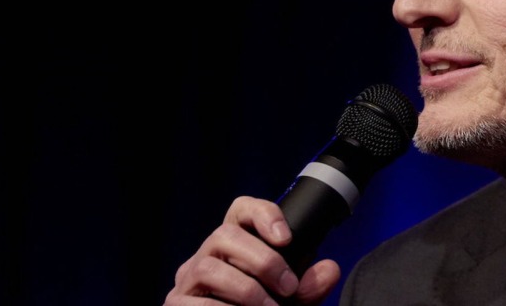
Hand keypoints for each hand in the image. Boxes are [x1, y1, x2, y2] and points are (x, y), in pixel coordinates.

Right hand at [164, 196, 340, 304]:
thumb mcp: (290, 301)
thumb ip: (308, 288)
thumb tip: (330, 270)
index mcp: (234, 246)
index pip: (241, 210)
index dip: (263, 215)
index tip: (287, 239)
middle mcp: (206, 255)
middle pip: (225, 234)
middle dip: (263, 261)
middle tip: (289, 288)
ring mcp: (188, 280)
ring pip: (209, 267)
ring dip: (246, 289)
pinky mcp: (176, 304)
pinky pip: (196, 302)